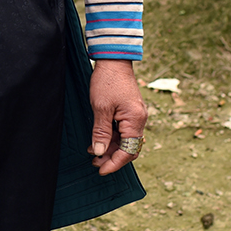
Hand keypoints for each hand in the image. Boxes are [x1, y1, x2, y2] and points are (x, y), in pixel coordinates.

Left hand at [88, 58, 147, 175]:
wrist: (114, 60)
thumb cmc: (107, 81)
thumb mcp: (101, 108)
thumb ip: (101, 132)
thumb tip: (99, 152)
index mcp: (135, 120)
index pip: (128, 151)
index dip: (114, 163)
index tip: (101, 170)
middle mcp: (139, 120)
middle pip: (128, 148)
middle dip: (112, 157)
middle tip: (94, 163)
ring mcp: (135, 116)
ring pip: (124, 140)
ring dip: (110, 148)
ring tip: (92, 152)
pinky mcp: (129, 112)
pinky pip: (122, 131)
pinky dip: (111, 138)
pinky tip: (97, 140)